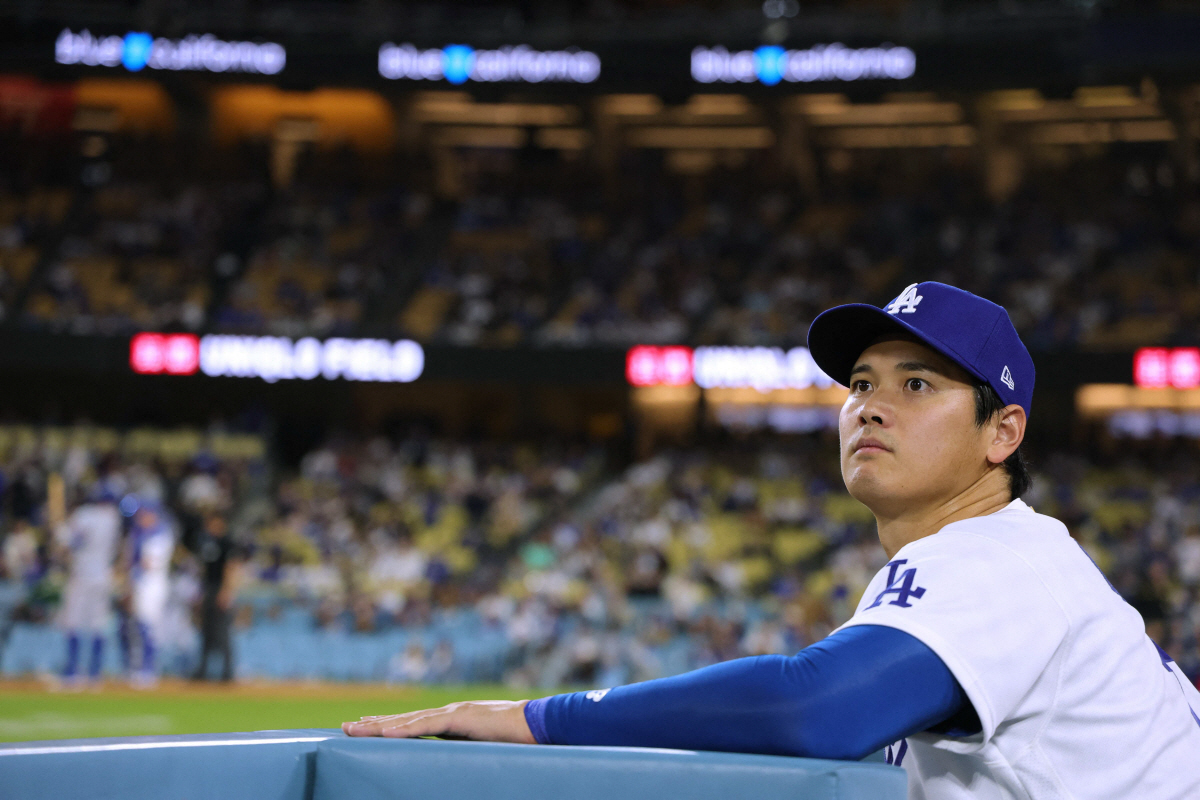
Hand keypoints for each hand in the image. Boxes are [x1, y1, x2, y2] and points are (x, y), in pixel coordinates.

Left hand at [342, 700, 535, 743]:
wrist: (538, 725)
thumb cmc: (514, 740)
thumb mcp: (480, 748)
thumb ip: (461, 752)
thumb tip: (445, 767)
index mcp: (451, 720)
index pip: (411, 722)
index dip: (386, 725)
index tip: (362, 727)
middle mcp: (448, 713)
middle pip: (402, 720)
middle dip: (372, 724)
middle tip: (343, 728)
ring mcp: (453, 713)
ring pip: (408, 720)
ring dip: (378, 726)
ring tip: (354, 729)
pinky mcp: (461, 718)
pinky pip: (427, 725)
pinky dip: (404, 729)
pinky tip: (385, 732)